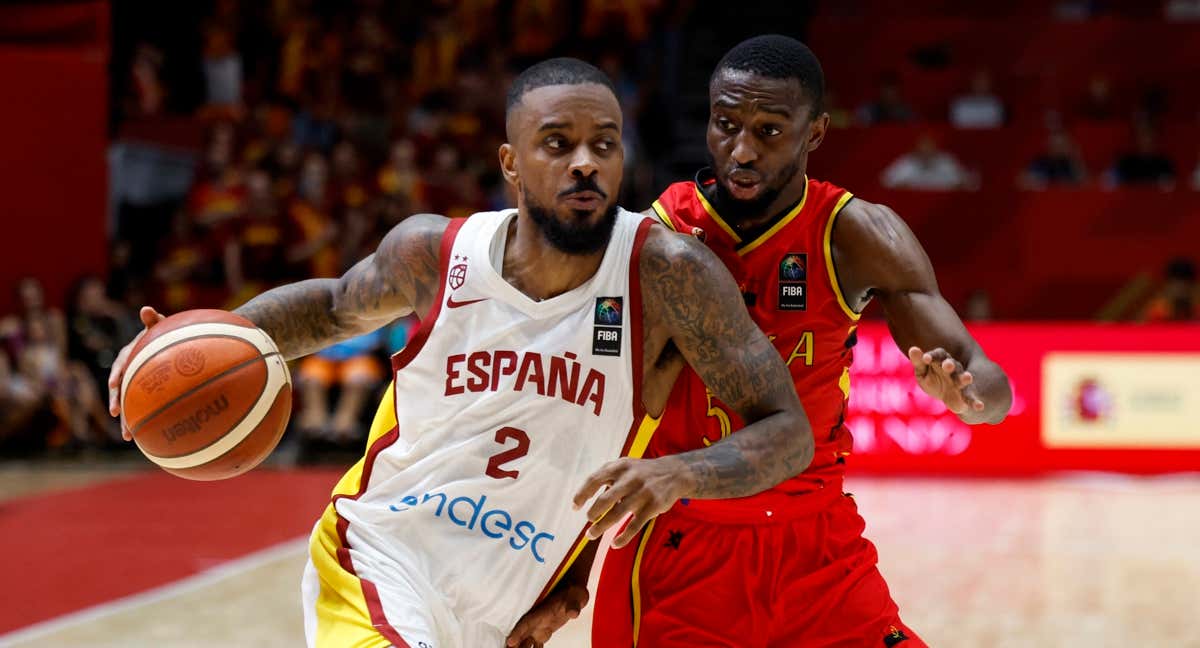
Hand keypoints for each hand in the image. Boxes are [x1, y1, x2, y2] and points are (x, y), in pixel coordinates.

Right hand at [108, 306, 166, 437]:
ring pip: (128, 403)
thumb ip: (153, 320)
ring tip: (129, 436)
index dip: (116, 373)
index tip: (114, 383)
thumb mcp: (159, 325)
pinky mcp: (143, 393)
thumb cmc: (165, 333)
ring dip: (127, 420)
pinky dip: (142, 420)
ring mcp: (134, 384)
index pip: (120, 364)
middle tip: (117, 414)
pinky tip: (147, 437)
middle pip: (120, 389)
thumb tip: (146, 309)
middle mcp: (127, 371)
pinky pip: (141, 407)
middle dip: (117, 402)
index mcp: (128, 355)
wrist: (172, 344)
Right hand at [505, 583, 588, 647]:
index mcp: (543, 612)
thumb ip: (573, 606)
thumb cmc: (574, 593)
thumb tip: (573, 613)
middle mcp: (538, 621)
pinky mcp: (544, 632)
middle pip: (522, 634)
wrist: (573, 593)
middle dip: (513, 643)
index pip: (527, 622)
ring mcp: (539, 627)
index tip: (510, 641)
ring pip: (526, 641)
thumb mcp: (576, 596)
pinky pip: (536, 645)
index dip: (518, 632)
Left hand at [572, 456, 688, 548]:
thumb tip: (581, 496)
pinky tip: (614, 544)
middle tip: (588, 521)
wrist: (674, 473)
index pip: (594, 479)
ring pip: (617, 514)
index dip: (582, 494)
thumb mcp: (624, 466)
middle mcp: (630, 479)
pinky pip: (635, 525)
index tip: (574, 506)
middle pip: (605, 499)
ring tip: (591, 535)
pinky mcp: (653, 507)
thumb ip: (604, 476)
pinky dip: (623, 537)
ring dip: (601, 527)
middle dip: (593, 513)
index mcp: (619, 467)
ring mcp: (642, 493)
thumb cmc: (641, 472)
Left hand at [907, 346, 983, 414]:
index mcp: (941, 360)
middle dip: (949, 365)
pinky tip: (979, 407)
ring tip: (968, 378)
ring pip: (962, 378)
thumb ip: (918, 361)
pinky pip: (970, 397)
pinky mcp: (965, 394)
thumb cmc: (931, 379)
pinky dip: (975, 402)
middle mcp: (953, 369)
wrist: (947, 395)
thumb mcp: (922, 372)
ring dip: (964, 378)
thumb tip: (912, 349)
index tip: (925, 358)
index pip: (938, 355)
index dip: (932, 356)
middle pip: (952, 365)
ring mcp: (959, 381)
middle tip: (947, 365)